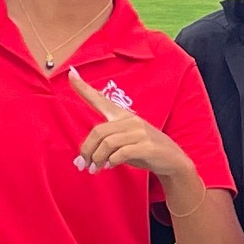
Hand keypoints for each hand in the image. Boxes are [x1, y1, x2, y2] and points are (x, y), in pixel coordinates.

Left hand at [68, 66, 195, 179]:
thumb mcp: (125, 141)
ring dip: (97, 159)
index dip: (84, 89)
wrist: (173, 161)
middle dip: (87, 150)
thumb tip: (83, 158)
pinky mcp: (147, 146)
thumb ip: (105, 144)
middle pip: (98, 132)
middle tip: (83, 165)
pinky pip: (121, 153)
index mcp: (123, 116)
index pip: (100, 100)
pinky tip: (110, 166)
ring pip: (107, 143)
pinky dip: (111, 162)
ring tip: (95, 169)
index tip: (71, 74)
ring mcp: (140, 133)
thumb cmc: (145, 151)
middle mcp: (131, 121)